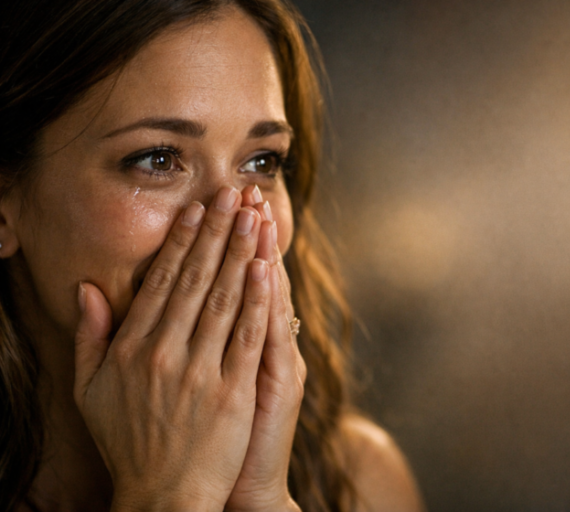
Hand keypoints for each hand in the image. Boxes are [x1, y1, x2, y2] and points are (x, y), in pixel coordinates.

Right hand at [74, 186, 271, 511]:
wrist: (164, 495)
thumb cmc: (128, 441)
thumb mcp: (90, 391)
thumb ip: (89, 338)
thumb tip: (85, 289)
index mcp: (133, 349)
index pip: (161, 281)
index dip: (182, 241)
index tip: (197, 209)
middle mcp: (165, 354)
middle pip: (196, 280)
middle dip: (217, 232)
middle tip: (231, 194)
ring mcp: (201, 372)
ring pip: (225, 300)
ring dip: (241, 254)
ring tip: (253, 217)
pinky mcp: (234, 392)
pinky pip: (248, 337)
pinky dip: (259, 300)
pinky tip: (267, 269)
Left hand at [224, 187, 305, 511]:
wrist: (239, 485)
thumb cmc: (214, 435)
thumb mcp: (203, 382)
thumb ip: (195, 339)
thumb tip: (182, 300)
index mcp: (239, 340)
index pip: (230, 278)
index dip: (223, 239)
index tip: (216, 200)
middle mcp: (262, 342)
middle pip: (251, 277)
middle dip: (244, 232)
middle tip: (242, 189)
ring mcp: (273, 359)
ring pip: (266, 297)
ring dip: (261, 252)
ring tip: (256, 212)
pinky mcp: (279, 381)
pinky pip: (271, 335)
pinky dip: (267, 301)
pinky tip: (263, 269)